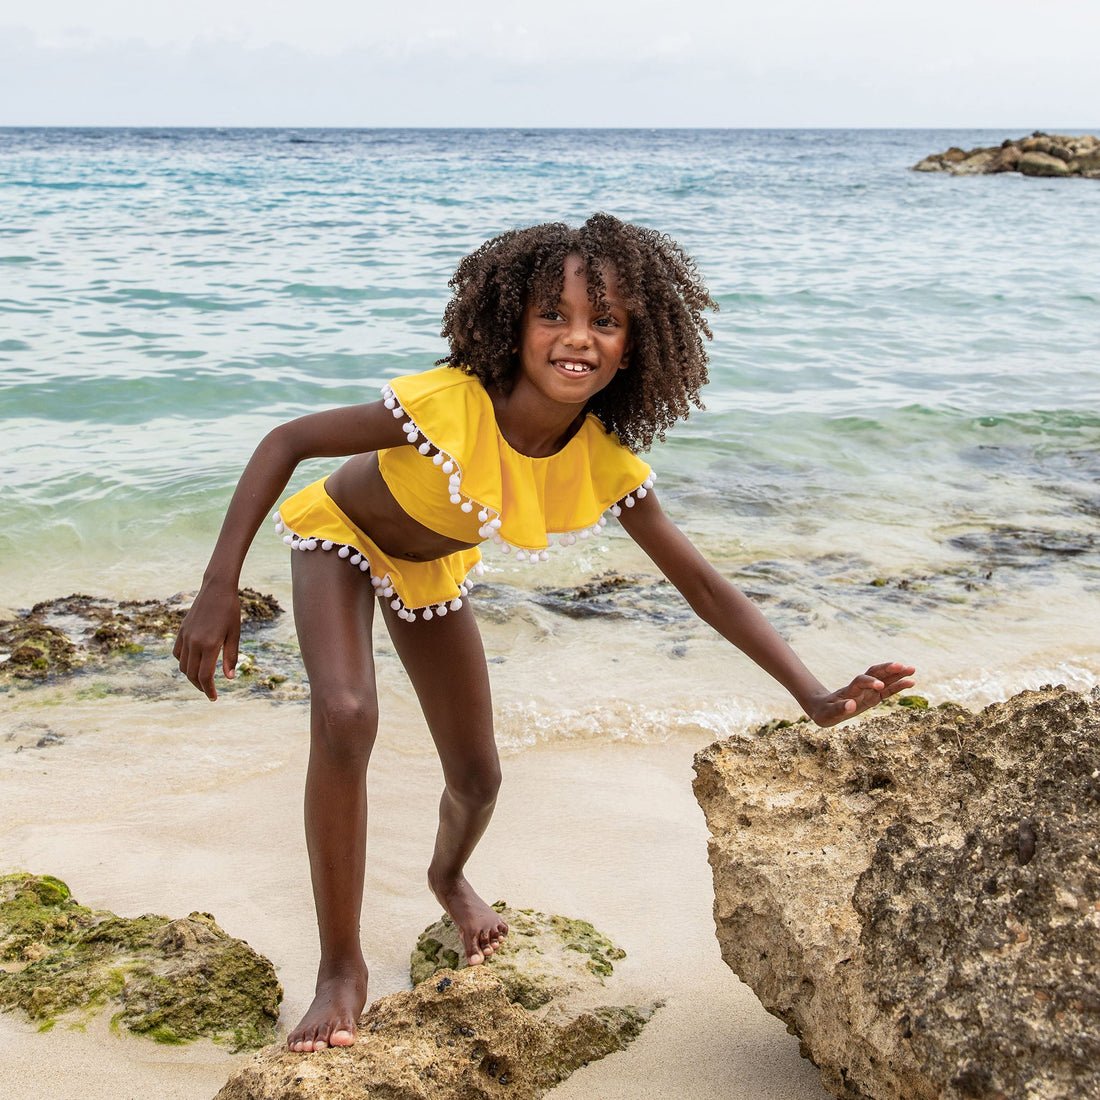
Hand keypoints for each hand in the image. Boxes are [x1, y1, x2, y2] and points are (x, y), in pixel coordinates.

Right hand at [172, 582, 241, 700]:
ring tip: (202, 680)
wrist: (216, 589)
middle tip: (210, 691)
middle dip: (200, 686)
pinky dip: (183, 662)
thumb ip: (231, 656)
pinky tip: (193, 664)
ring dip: (191, 676)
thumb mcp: (234, 634)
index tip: (214, 697)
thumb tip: (229, 677)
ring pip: (183, 666)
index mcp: (209, 645)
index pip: (205, 676)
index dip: (209, 690)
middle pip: (191, 674)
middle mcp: (194, 643)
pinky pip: (178, 653)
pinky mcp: (181, 631)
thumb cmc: (230, 611)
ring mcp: (185, 637)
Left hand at [806, 662, 916, 727]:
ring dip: (896, 674)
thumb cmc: (825, 712)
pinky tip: (911, 682)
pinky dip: (898, 686)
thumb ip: (839, 709)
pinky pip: (888, 690)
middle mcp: (860, 687)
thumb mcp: (828, 714)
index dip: (869, 682)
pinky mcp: (873, 696)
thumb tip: (851, 705)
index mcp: (849, 691)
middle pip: (874, 673)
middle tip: (902, 666)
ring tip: (912, 669)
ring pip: (883, 678)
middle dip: (887, 669)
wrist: (823, 709)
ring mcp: (868, 690)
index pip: (860, 682)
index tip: (879, 686)